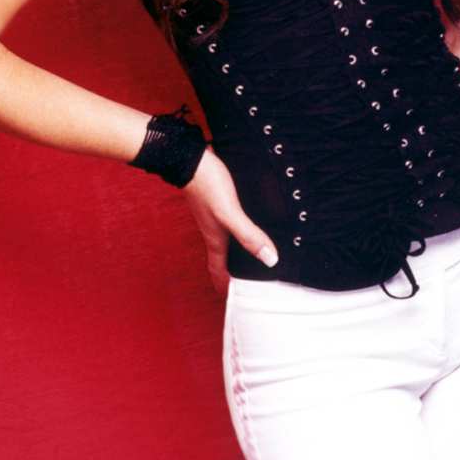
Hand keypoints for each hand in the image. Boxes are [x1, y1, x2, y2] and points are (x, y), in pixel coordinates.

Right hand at [181, 148, 279, 297]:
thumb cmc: (207, 186)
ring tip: (256, 258)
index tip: (234, 302)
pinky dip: (241, 230)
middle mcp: (214, 231)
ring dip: (239, 252)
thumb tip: (270, 260)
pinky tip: (254, 223)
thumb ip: (249, 236)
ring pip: (227, 242)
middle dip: (234, 274)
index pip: (219, 272)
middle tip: (251, 284)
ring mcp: (215, 217)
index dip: (225, 288)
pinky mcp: (219, 202)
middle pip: (223, 260)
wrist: (189, 158)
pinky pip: (231, 224)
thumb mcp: (230, 213)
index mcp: (216, 240)